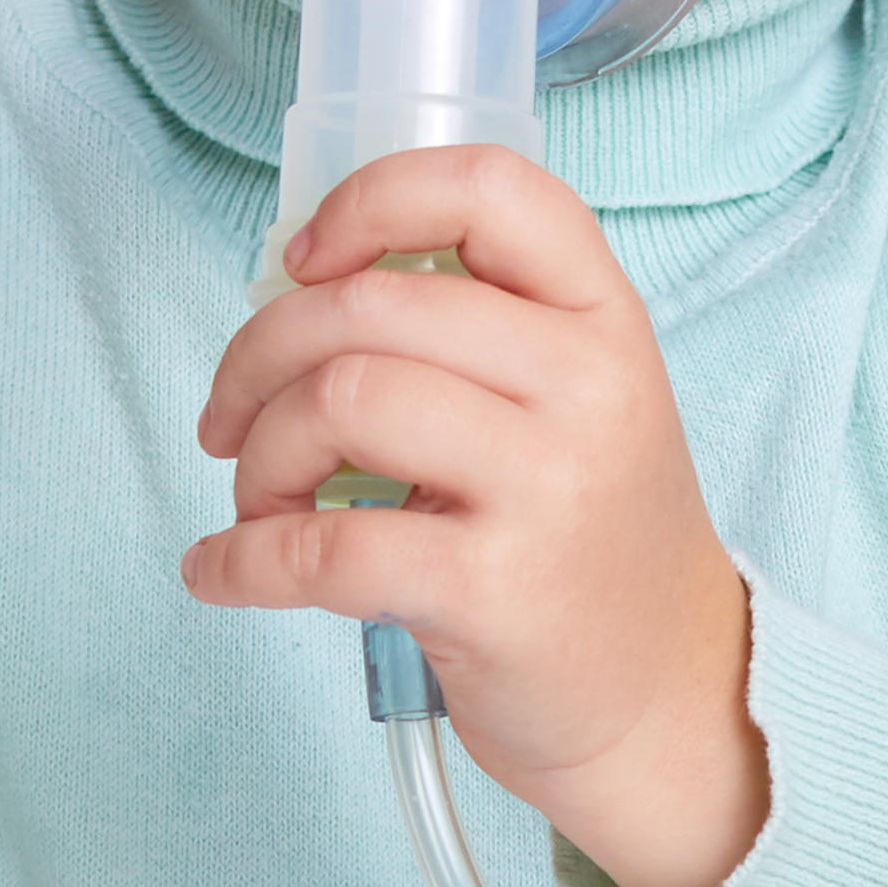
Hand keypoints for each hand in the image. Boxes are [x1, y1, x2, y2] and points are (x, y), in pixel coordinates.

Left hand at [188, 148, 766, 886]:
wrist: (666, 697)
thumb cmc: (588, 540)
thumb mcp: (577, 405)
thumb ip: (476, 333)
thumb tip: (293, 295)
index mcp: (604, 320)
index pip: (490, 189)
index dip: (373, 200)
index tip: (305, 259)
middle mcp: (589, 387)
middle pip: (368, 307)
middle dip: (259, 357)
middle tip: (232, 416)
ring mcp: (549, 488)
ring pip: (338, 402)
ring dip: (257, 455)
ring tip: (259, 499)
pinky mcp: (493, 591)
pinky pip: (322, 547)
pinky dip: (240, 558)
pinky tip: (221, 570)